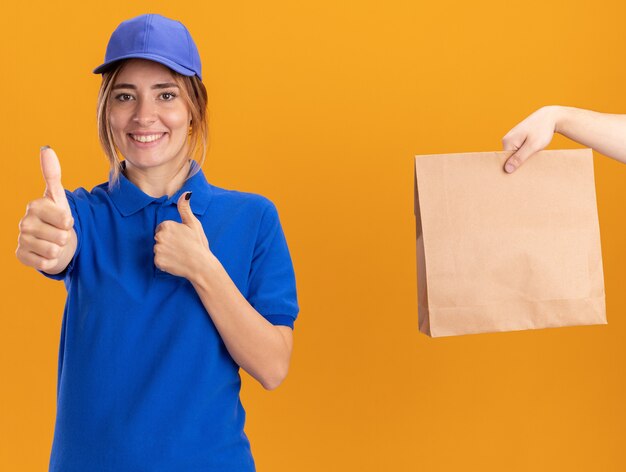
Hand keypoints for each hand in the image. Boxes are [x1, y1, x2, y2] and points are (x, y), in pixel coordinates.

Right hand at [16, 147, 75, 271]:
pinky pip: (46, 263)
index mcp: (35, 206)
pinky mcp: (21, 256)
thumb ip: (52, 174)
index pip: (65, 220)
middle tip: (58, 232)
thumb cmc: (57, 218)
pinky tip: (45, 253)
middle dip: (65, 237)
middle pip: (61, 237)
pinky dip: (50, 261)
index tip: (63, 219)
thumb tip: (46, 149)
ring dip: (59, 249)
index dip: (69, 222)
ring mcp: (21, 240)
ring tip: (53, 241)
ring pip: (54, 251)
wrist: (52, 241)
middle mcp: (24, 222)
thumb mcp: (58, 197)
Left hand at [153, 192, 211, 279]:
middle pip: (159, 238)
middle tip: (181, 247)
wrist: (201, 265)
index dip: (173, 234)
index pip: (163, 228)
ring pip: (158, 249)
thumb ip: (185, 208)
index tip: (182, 239)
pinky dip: (165, 263)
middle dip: (168, 242)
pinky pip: (158, 261)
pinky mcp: (158, 262)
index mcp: (167, 226)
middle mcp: (160, 236)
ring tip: (179, 255)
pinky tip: (175, 262)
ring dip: (166, 253)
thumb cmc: (198, 244)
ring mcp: (158, 250)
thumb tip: (186, 193)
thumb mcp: (193, 224)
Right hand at [502, 106, 561, 172]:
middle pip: (510, 158)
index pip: (505, 161)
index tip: (524, 170)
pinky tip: (533, 150)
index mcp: (507, 141)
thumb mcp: (532, 146)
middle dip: (519, 162)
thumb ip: (519, 158)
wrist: (550, 116)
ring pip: (515, 154)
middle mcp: (507, 139)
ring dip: (524, 157)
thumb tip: (507, 169)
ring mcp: (512, 138)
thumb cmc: (542, 130)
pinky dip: (526, 152)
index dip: (514, 168)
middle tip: (532, 162)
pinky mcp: (518, 138)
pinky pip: (519, 149)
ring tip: (534, 153)